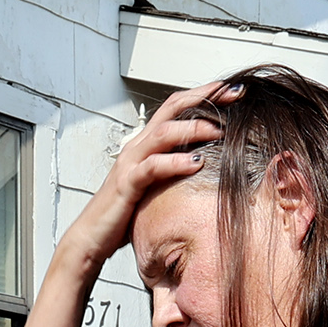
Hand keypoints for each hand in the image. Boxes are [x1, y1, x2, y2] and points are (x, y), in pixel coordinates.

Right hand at [56, 81, 238, 276]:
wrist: (92, 236)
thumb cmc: (124, 212)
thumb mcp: (155, 184)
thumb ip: (174, 169)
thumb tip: (206, 165)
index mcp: (147, 143)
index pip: (177, 107)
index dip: (205, 94)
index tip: (234, 91)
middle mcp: (138, 145)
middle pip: (173, 108)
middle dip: (205, 98)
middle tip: (235, 94)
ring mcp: (131, 162)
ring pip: (163, 133)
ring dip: (194, 128)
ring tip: (220, 130)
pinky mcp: (127, 183)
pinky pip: (153, 167)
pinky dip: (175, 162)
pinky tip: (196, 163)